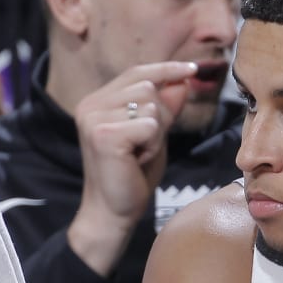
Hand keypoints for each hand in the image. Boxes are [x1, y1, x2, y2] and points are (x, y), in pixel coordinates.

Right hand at [66, 60, 198, 275]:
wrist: (112, 213)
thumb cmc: (131, 175)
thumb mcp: (153, 135)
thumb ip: (165, 107)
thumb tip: (183, 80)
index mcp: (97, 101)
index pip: (136, 72)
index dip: (165, 69)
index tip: (191, 70)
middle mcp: (91, 105)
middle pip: (147, 87)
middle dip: (161, 115)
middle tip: (146, 146)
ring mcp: (94, 118)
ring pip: (151, 105)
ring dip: (156, 132)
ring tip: (139, 153)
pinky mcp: (104, 134)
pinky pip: (149, 125)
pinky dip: (153, 144)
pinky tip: (137, 160)